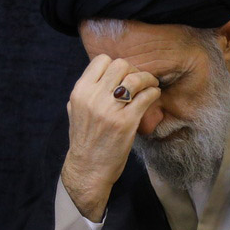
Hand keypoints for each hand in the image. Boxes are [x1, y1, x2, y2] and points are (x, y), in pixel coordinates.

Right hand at [61, 55, 160, 221]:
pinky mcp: (126, 123)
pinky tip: (154, 96)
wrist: (88, 169)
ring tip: (151, 85)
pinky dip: (153, 93)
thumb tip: (102, 75)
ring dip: (147, 79)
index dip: (115, 65)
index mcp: (80, 92)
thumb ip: (86, 92)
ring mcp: (110, 110)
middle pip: (120, 65)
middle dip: (133, 69)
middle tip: (140, 80)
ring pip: (135, 78)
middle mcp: (93, 98)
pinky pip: (146, 97)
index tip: (123, 75)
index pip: (101, 60)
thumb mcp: (75, 110)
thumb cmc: (84, 140)